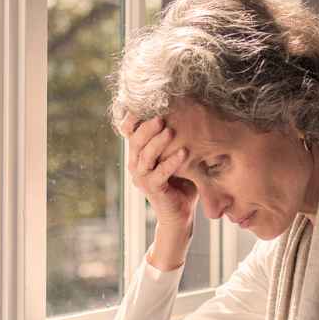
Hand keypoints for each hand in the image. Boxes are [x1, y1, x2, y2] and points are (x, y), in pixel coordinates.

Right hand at [119, 113, 196, 234]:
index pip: (130, 133)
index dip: (134, 119)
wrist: (180, 215)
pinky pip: (159, 174)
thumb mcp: (176, 157)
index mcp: (139, 155)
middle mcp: (136, 165)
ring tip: (170, 131)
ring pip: (145, 156)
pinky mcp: (152, 190)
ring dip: (157, 142)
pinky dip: (171, 162)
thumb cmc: (181, 183)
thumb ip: (175, 140)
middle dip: (147, 127)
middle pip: (135, 141)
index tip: (145, 104)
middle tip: (161, 116)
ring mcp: (142, 178)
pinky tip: (184, 153)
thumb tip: (188, 111)